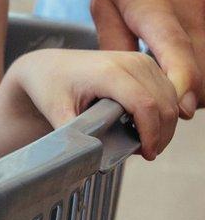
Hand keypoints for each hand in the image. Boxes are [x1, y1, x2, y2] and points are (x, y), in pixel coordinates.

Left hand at [8, 49, 180, 159]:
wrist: (48, 66)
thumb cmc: (49, 87)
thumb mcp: (56, 113)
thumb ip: (76, 136)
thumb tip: (92, 159)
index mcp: (107, 72)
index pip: (144, 105)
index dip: (151, 133)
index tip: (146, 153)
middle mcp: (129, 61)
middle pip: (164, 103)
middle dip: (162, 133)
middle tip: (147, 153)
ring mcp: (140, 60)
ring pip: (171, 98)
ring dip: (165, 124)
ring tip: (146, 143)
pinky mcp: (145, 62)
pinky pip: (168, 91)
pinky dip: (164, 111)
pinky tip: (146, 127)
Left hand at [91, 0, 204, 118]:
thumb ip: (115, 41)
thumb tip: (119, 80)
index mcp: (155, 8)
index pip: (178, 56)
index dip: (178, 89)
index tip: (171, 110)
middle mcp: (192, 11)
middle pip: (204, 75)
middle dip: (185, 101)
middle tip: (156, 112)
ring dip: (196, 86)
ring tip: (164, 92)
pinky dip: (202, 63)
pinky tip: (178, 66)